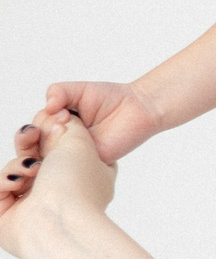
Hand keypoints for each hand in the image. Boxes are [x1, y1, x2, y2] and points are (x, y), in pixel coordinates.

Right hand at [0, 111, 115, 251]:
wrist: (58, 222)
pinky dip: (5, 181)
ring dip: (19, 165)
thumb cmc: (75, 185)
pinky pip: (0, 188)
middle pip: (35, 159)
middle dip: (29, 142)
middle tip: (31, 132)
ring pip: (15, 172)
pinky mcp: (9, 218)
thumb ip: (69, 125)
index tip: (51, 122)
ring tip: (32, 169)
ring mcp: (35, 207)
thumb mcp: (81, 142)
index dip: (52, 134)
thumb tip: (57, 118)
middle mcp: (61, 194)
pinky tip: (16, 183)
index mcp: (85, 179)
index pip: (64, 152)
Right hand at [39, 79, 161, 164]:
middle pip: (37, 146)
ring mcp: (74, 154)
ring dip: (53, 147)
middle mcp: (62, 141)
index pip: (35, 129)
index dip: (41, 123)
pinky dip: (68, 160)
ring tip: (68, 132)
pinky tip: (73, 149)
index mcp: (56, 123)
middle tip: (63, 123)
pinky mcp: (89, 164)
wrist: (138, 108)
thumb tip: (47, 106)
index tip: (61, 113)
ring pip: (50, 159)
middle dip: (44, 135)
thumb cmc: (110, 98)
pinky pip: (72, 168)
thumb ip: (59, 92)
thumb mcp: (79, 90)